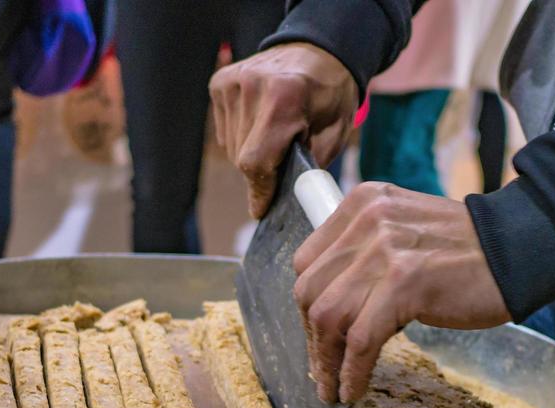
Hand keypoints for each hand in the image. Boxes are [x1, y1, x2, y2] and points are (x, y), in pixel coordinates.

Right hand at [210, 43, 357, 217]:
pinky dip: (240, 135)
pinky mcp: (220, 83)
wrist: (319, 50)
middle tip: (283, 159)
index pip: (255, 161)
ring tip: (275, 135)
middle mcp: (252, 87)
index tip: (261, 209)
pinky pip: (224, 130)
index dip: (258, 191)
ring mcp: (233, 83)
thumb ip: (307, 168)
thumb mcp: (334, 134)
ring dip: (250, 152)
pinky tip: (261, 121)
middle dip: (261, 171)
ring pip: (231, 146)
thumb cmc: (330, 95)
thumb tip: (283, 203)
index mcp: (284, 98)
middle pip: (241, 157)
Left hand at [293, 182, 510, 403]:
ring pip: (329, 316)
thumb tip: (329, 314)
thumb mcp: (404, 233)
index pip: (308, 262)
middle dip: (312, 339)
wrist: (520, 249)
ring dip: (327, 362)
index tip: (317, 336)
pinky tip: (354, 389)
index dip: (308, 306)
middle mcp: (368, 219)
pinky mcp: (405, 283)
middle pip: (310, 291)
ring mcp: (385, 250)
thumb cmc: (466, 252)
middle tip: (323, 371)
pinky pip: (361, 339)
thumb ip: (365, 255)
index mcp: (363, 203)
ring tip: (334, 388)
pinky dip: (352, 371)